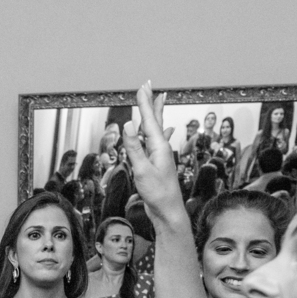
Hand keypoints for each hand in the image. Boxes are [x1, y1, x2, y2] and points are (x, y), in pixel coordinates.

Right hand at [122, 82, 187, 226]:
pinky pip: (156, 141)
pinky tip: (165, 130)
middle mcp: (161, 148)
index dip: (144, 103)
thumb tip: (129, 124)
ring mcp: (160, 155)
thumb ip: (134, 147)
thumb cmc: (158, 194)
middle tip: (149, 86)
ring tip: (157, 100)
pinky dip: (158, 131)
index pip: (149, 120)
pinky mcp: (157, 163)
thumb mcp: (143, 170)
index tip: (142, 87)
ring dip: (154, 113)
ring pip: (156, 129)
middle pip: (155, 120)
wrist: (168, 211)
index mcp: (159, 147)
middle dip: (151, 102)